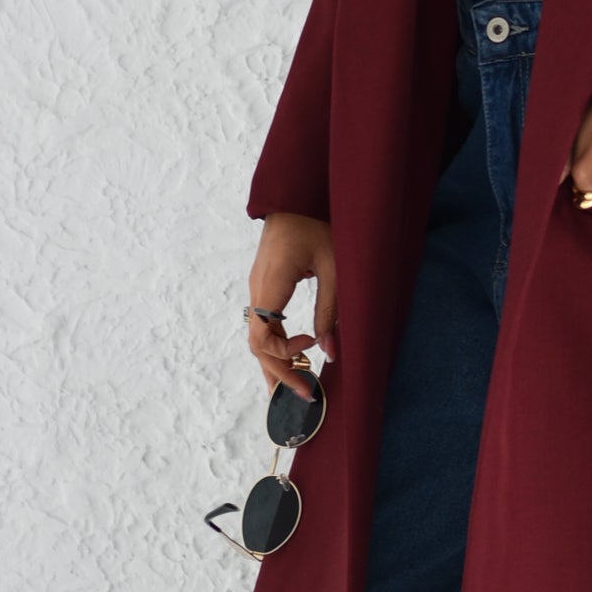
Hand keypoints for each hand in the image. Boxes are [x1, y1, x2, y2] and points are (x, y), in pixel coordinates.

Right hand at [246, 212, 336, 399]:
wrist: (296, 196)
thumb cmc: (317, 224)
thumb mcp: (334, 266)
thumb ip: (331, 309)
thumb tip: (331, 352)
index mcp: (271, 284)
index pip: (262, 337)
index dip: (285, 355)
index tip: (313, 352)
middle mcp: (258, 290)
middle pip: (257, 344)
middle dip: (280, 373)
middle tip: (307, 395)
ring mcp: (258, 288)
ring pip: (257, 337)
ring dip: (275, 364)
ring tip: (294, 389)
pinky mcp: (264, 286)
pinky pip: (263, 325)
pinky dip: (275, 347)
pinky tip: (290, 361)